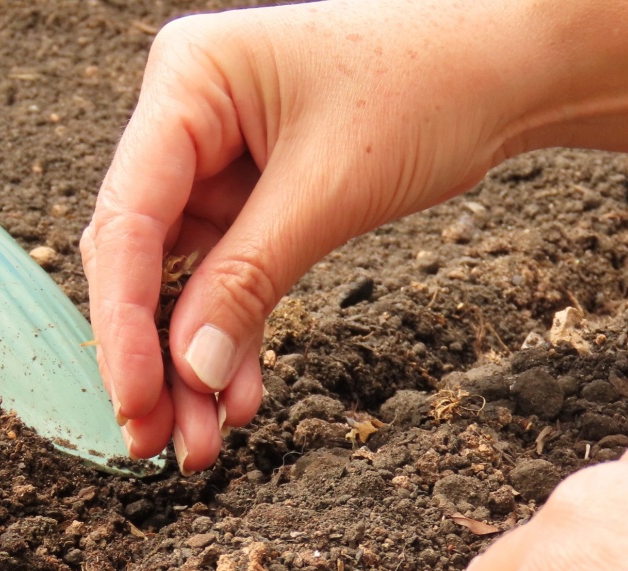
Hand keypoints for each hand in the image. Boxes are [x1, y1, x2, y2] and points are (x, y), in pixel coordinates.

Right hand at [80, 0, 557, 471]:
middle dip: (153, 353)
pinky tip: (238, 396)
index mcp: (188, 80)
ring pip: (183, 279)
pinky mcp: (253, 197)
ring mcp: (218, 160)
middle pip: (144, 254)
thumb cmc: (429, 87)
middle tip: (157, 439)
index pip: (129, 214)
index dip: (123, 317)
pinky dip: (234, 334)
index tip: (133, 397)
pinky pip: (229, 277)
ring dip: (192, 362)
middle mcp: (187, 117)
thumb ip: (250, 278)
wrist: (503, 70)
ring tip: (202, 443)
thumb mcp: (331, 189)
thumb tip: (189, 371)